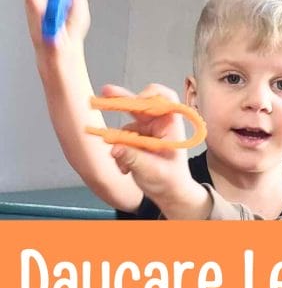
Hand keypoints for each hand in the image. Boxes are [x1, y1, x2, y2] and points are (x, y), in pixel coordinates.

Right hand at [105, 83, 208, 217]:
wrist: (169, 195)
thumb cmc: (170, 182)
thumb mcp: (152, 171)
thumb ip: (133, 158)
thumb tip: (115, 148)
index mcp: (171, 126)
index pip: (164, 99)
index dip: (150, 95)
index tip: (136, 100)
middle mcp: (159, 125)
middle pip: (140, 104)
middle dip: (122, 99)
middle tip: (105, 92)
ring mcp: (147, 131)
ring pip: (127, 124)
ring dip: (120, 141)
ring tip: (124, 164)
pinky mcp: (137, 139)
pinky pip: (121, 138)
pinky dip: (119, 151)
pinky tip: (125, 168)